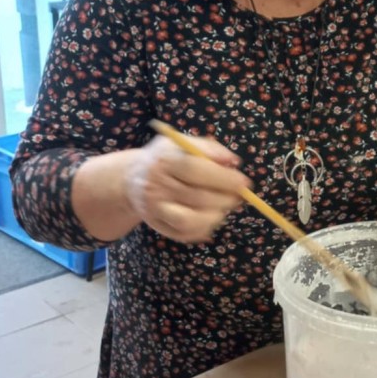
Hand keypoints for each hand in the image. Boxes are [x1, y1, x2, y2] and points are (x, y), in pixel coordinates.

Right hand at [125, 134, 247, 243]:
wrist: (132, 178)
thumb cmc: (167, 158)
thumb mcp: (183, 143)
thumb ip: (209, 148)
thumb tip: (233, 162)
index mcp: (163, 160)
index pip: (195, 170)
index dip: (223, 178)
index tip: (244, 182)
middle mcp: (155, 186)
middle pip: (197, 197)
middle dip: (226, 199)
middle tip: (238, 195)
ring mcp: (154, 209)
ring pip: (191, 220)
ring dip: (216, 215)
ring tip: (223, 206)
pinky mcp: (158, 226)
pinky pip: (186, 234)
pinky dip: (205, 227)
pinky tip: (211, 215)